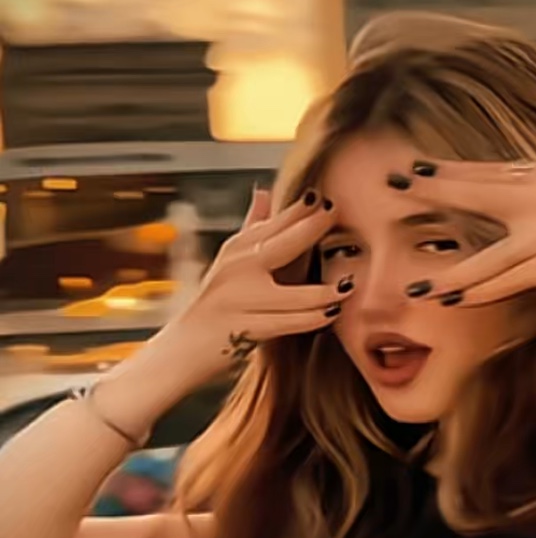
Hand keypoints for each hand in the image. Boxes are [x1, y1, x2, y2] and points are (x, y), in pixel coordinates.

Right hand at [168, 186, 350, 379]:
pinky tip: (331, 313)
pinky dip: (311, 319)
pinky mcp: (242, 330)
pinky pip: (285, 323)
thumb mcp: (231, 260)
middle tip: (336, 214)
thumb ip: (252, 227)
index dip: (300, 208)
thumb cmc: (216, 302)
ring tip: (348, 285)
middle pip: (280, 245)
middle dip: (311, 228)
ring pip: (291, 294)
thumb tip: (264, 191)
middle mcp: (236, 270)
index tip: (325, 196)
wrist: (184, 346)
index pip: (273, 223)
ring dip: (323, 291)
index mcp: (237, 250)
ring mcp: (238, 300)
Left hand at [397, 100, 535, 305]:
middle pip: (474, 194)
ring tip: (415, 283)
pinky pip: (507, 282)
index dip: (449, 171)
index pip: (489, 171)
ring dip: (448, 269)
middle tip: (392, 190)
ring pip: (483, 254)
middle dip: (431, 193)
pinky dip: (478, 292)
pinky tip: (453, 300)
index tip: (417, 169)